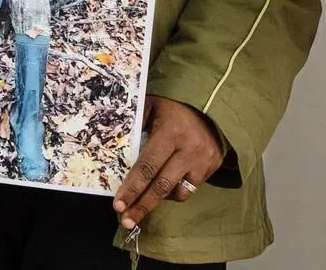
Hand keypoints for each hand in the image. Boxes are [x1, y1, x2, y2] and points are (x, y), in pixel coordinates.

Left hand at [114, 97, 223, 232]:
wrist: (212, 103)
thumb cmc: (174, 106)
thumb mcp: (152, 106)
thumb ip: (135, 122)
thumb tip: (112, 139)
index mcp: (170, 132)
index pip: (148, 166)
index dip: (132, 187)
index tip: (118, 205)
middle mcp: (188, 148)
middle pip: (162, 186)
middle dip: (142, 206)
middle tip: (126, 221)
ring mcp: (203, 160)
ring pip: (177, 192)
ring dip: (159, 199)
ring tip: (145, 201)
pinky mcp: (213, 166)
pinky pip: (190, 187)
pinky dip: (177, 189)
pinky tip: (168, 182)